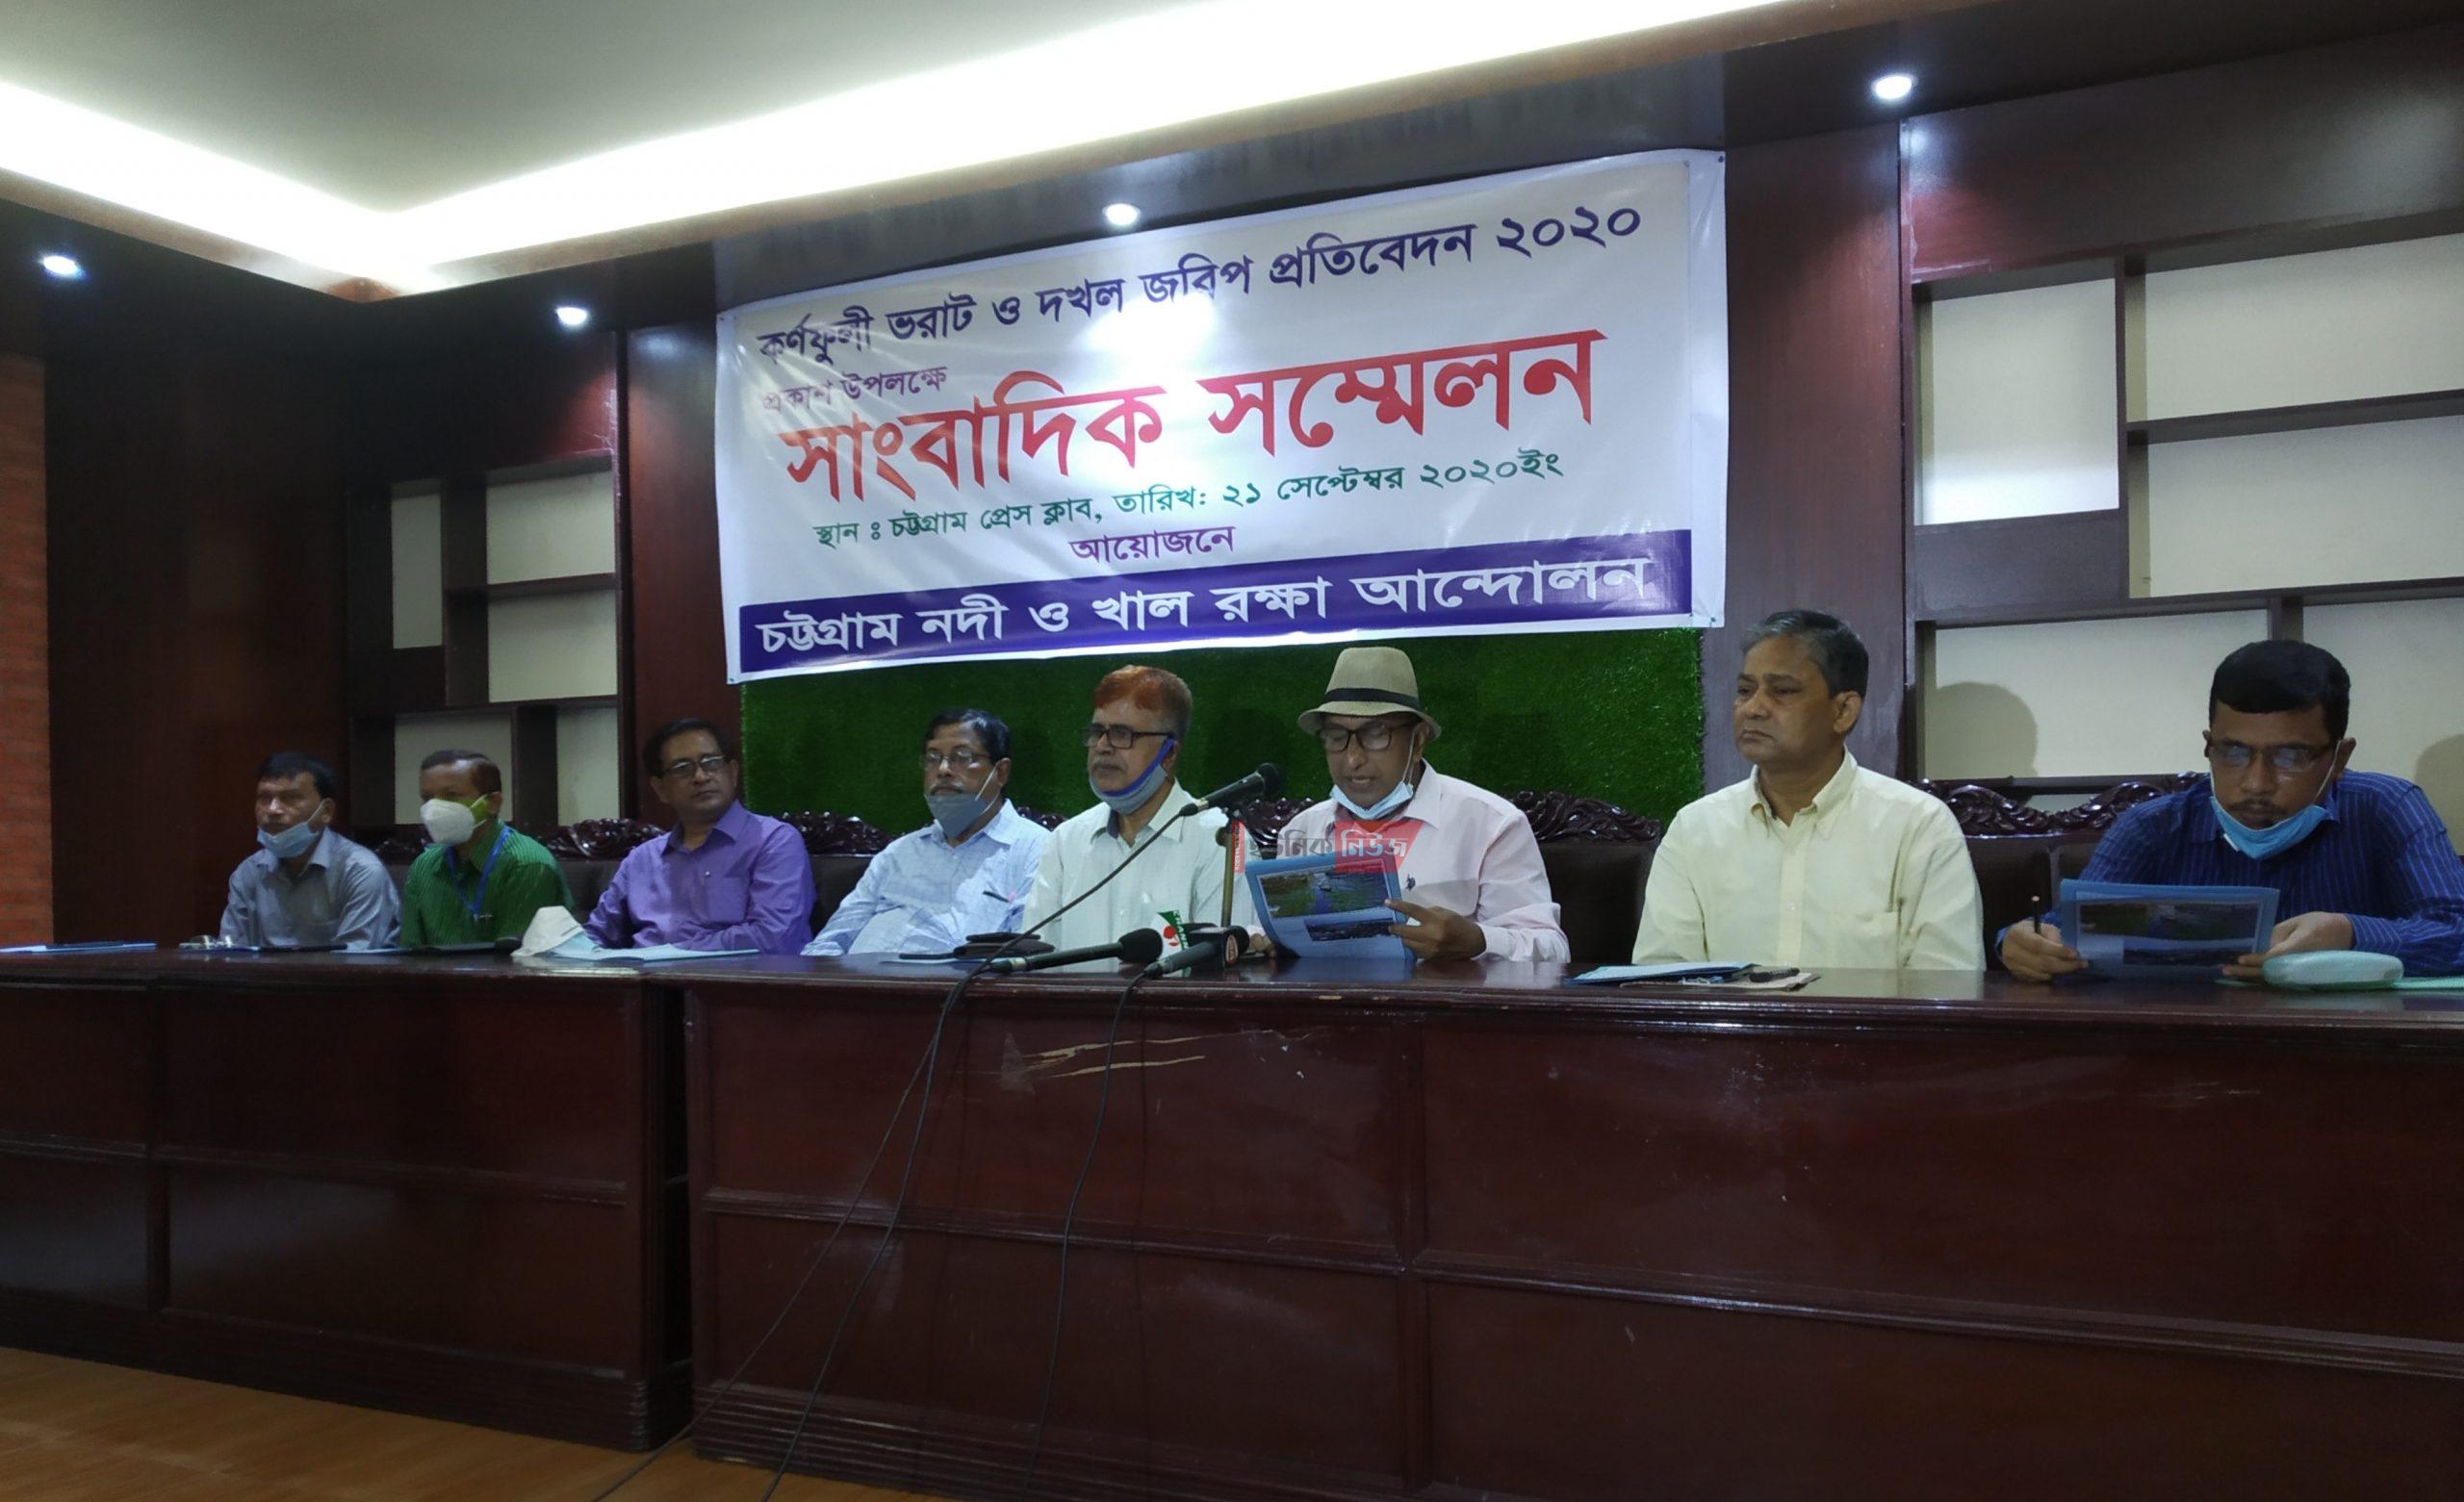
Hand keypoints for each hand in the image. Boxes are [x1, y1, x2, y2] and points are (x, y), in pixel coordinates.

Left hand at [1386, 899, 1485, 960]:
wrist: (1472, 942)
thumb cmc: (1458, 924)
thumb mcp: (1444, 912)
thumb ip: (1426, 913)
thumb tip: (1409, 915)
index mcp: (1436, 921)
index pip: (1413, 911)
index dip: (1398, 906)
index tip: (1386, 903)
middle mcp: (1431, 936)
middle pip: (1404, 932)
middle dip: (1395, 928)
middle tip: (1391, 925)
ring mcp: (1429, 949)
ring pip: (1407, 944)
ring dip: (1403, 938)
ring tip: (1403, 933)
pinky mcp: (1430, 958)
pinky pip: (1414, 951)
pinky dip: (1411, 945)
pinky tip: (1413, 942)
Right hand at [2001, 920, 2084, 982]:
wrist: (2009, 941)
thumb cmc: (2030, 931)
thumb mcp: (2042, 927)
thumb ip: (2053, 937)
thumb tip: (2068, 952)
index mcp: (2017, 935)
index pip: (2039, 945)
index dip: (2058, 951)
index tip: (2075, 954)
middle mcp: (2012, 952)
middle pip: (2042, 963)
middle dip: (2065, 965)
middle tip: (2081, 963)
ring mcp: (2013, 966)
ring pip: (2042, 974)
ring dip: (2059, 971)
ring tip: (2069, 965)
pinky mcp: (2017, 976)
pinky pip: (2039, 980)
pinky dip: (2050, 975)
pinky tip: (2055, 968)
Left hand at [2224, 911, 2354, 980]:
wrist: (2349, 935)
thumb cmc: (2321, 924)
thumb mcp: (2299, 922)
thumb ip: (2278, 933)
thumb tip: (2260, 945)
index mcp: (2301, 945)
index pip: (2275, 956)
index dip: (2257, 960)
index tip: (2240, 959)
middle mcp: (2300, 961)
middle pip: (2270, 972)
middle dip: (2247, 972)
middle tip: (2225, 969)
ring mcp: (2301, 970)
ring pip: (2273, 978)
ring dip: (2252, 977)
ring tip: (2230, 973)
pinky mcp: (2301, 974)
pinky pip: (2280, 977)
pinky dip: (2263, 977)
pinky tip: (2246, 974)